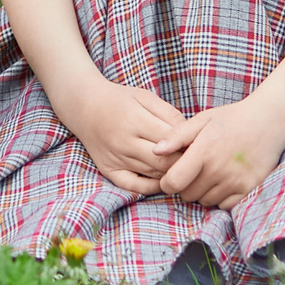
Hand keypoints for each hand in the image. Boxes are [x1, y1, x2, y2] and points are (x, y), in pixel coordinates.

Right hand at [52, 78, 185, 192]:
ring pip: (152, 175)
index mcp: (135, 120)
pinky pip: (133, 186)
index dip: (189, 146)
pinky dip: (150, 187)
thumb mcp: (145, 97)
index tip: (201, 146)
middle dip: (183, 163)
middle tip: (195, 161)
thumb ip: (169, 114)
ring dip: (170, 174)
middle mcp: (123, 141)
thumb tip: (191, 136)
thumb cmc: (119, 99)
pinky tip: (162, 180)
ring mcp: (115, 158)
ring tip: (183, 169)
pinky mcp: (108, 169)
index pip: (171, 141)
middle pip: (163, 162)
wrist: (84, 106)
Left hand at [154, 95, 284, 207]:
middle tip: (194, 172)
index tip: (171, 176)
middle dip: (185, 186)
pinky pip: (225, 206)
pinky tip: (224, 182)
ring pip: (205, 201)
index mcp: (203, 151)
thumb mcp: (202, 120)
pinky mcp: (249, 190)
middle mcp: (219, 169)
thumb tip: (155, 151)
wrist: (269, 122)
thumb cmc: (232, 119)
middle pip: (188, 195)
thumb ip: (177, 136)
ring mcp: (236, 181)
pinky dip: (221, 198)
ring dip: (203, 192)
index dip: (167, 183)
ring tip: (211, 174)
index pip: (173, 182)